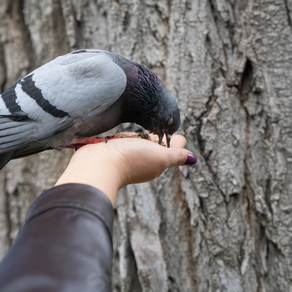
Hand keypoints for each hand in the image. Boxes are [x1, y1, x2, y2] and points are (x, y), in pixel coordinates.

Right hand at [55, 134, 196, 205]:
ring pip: (139, 144)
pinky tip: (127, 133)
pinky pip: (123, 142)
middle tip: (166, 127)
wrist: (98, 164)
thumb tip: (193, 159)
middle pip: (155, 147)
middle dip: (161, 139)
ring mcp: (126, 154)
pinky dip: (128, 137)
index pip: (170, 149)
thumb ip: (176, 156)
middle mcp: (142, 158)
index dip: (175, 141)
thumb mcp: (160, 157)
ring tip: (149, 128)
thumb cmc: (132, 160)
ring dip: (144, 137)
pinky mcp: (112, 149)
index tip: (178, 133)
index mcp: (156, 161)